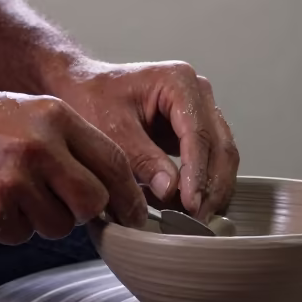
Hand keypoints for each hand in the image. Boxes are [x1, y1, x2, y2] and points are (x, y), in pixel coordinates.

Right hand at [0, 89, 146, 243]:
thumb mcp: (27, 112)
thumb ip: (69, 142)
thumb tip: (112, 186)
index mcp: (55, 116)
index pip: (113, 163)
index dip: (127, 195)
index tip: (133, 214)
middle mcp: (39, 147)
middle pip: (92, 203)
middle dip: (85, 214)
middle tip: (65, 207)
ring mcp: (13, 181)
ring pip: (57, 225)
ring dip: (41, 220)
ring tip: (11, 191)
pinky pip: (20, 236)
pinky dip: (9, 227)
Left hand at [54, 59, 239, 218]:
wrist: (80, 86)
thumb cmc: (91, 98)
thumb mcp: (112, 129)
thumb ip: (142, 159)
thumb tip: (171, 191)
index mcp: (179, 81)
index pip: (199, 135)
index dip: (198, 174)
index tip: (191, 204)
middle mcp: (197, 92)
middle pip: (220, 146)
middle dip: (212, 186)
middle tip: (198, 219)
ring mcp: (199, 110)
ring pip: (221, 155)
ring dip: (212, 189)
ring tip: (194, 218)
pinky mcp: (193, 129)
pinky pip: (209, 159)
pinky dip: (202, 184)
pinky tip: (186, 206)